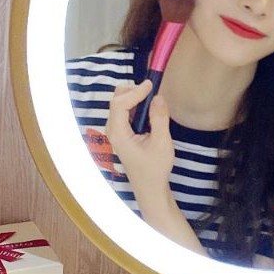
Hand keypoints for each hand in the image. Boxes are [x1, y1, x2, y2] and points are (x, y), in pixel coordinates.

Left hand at [105, 81, 206, 255]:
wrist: (150, 187)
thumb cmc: (155, 168)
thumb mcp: (162, 143)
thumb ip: (159, 118)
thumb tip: (158, 97)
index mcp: (118, 134)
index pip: (119, 104)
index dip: (135, 91)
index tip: (152, 85)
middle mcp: (112, 131)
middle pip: (116, 101)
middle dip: (131, 90)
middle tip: (151, 88)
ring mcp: (115, 132)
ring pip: (118, 105)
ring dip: (133, 96)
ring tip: (151, 95)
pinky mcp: (121, 134)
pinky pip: (124, 113)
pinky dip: (134, 105)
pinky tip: (147, 106)